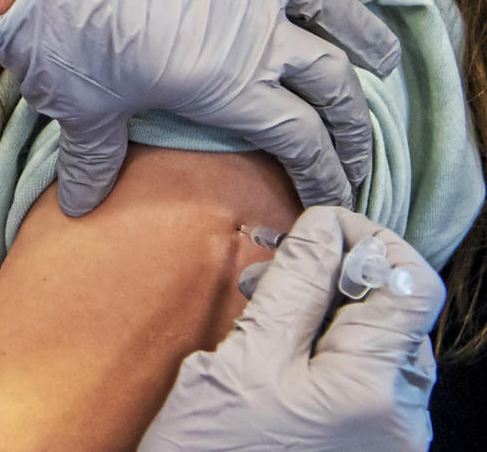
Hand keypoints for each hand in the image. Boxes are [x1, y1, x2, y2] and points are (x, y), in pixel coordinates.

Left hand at [0, 0, 399, 214]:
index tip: (335, 198)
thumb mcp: (81, 108)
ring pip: (326, 3)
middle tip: (362, 151)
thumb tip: (85, 204)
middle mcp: (251, 29)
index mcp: (228, 83)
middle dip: (354, 123)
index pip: (301, 139)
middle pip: (328, 80)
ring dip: (360, 33)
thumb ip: (95, 160)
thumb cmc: (60, 36)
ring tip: (382, 57)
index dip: (326, 174)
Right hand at [138, 207, 444, 451]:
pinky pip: (365, 372)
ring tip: (265, 295)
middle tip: (277, 257)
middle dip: (338, 268)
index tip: (318, 224)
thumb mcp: (244, 359)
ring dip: (328, 301)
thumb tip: (322, 228)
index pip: (409, 282)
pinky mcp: (369, 445)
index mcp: (373, 392)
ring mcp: (389, 436)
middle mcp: (400, 418)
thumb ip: (293, 287)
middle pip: (396, 309)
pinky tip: (279, 337)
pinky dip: (327, 340)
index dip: (368, 238)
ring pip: (378, 338)